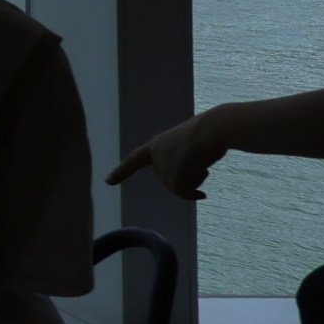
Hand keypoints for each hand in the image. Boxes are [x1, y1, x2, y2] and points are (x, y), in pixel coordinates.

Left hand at [109, 110, 229, 200]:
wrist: (215, 129)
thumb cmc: (209, 134)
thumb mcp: (189, 145)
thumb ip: (180, 160)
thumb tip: (183, 185)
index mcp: (157, 144)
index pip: (135, 159)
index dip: (122, 171)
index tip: (107, 181)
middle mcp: (155, 154)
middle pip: (166, 180)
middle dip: (185, 178)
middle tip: (200, 163)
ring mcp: (163, 165)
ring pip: (176, 188)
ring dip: (193, 181)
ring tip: (202, 164)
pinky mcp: (173, 176)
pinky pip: (183, 193)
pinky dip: (192, 195)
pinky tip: (202, 193)